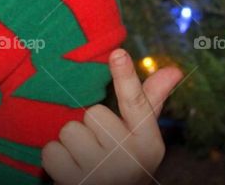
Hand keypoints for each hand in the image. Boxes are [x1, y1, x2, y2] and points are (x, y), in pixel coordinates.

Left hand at [41, 49, 182, 184]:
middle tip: (100, 149)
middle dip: (90, 128)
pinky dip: (56, 159)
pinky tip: (71, 171)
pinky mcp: (74, 182)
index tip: (118, 53)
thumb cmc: (125, 162)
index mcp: (148, 143)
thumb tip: (173, 70)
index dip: (126, 76)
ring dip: (71, 144)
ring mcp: (101, 173)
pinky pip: (51, 151)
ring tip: (85, 161)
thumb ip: (150, 102)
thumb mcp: (142, 137)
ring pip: (70, 130)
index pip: (136, 104)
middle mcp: (128, 159)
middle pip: (93, 113)